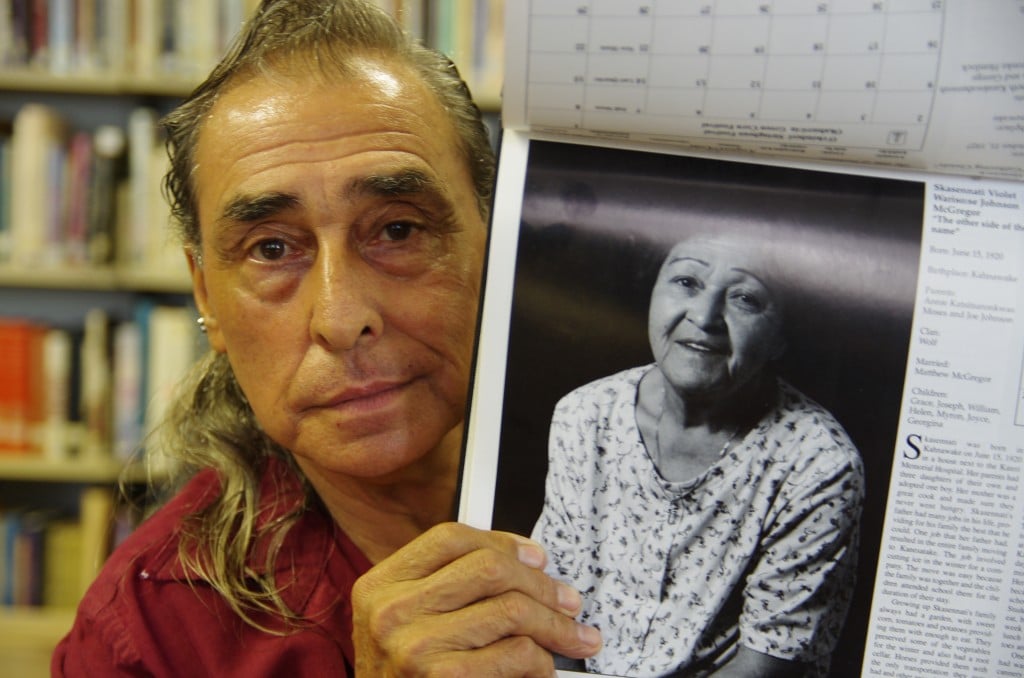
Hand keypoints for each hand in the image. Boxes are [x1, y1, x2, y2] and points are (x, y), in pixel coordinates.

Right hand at [351, 522, 601, 676]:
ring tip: (574, 637)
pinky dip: (542, 661)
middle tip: (568, 602)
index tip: (536, 558)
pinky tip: (543, 667)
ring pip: (512, 609)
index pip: (450, 539)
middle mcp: (392, 612)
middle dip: (542, 584)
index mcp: (381, 586)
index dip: (503, 543)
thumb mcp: (404, 623)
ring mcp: (416, 647)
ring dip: (555, 625)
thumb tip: (525, 562)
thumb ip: (448, 587)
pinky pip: (518, 653)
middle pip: (489, 568)